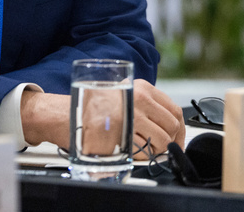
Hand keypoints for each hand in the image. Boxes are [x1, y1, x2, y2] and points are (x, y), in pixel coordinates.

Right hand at [20, 80, 184, 156]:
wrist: (64, 113)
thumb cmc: (90, 106)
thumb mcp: (122, 94)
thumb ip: (144, 104)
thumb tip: (165, 123)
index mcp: (142, 88)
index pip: (174, 109)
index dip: (179, 128)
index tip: (176, 137)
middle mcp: (139, 99)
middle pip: (172, 125)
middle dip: (171, 140)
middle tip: (162, 148)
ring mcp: (131, 116)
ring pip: (162, 140)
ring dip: (158, 150)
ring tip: (145, 151)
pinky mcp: (123, 133)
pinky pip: (145, 150)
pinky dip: (144, 155)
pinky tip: (133, 152)